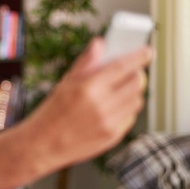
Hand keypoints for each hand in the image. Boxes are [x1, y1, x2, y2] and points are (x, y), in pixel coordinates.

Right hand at [28, 37, 152, 162]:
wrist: (43, 144)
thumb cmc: (51, 112)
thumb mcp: (64, 83)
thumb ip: (85, 62)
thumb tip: (99, 43)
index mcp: (88, 88)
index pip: (123, 67)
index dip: (139, 57)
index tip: (146, 52)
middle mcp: (101, 105)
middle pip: (137, 82)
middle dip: (136, 74)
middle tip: (129, 72)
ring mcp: (109, 122)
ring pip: (137, 100)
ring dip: (133, 92)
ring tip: (118, 91)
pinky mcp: (113, 136)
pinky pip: (131, 117)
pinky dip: (127, 109)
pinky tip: (112, 108)